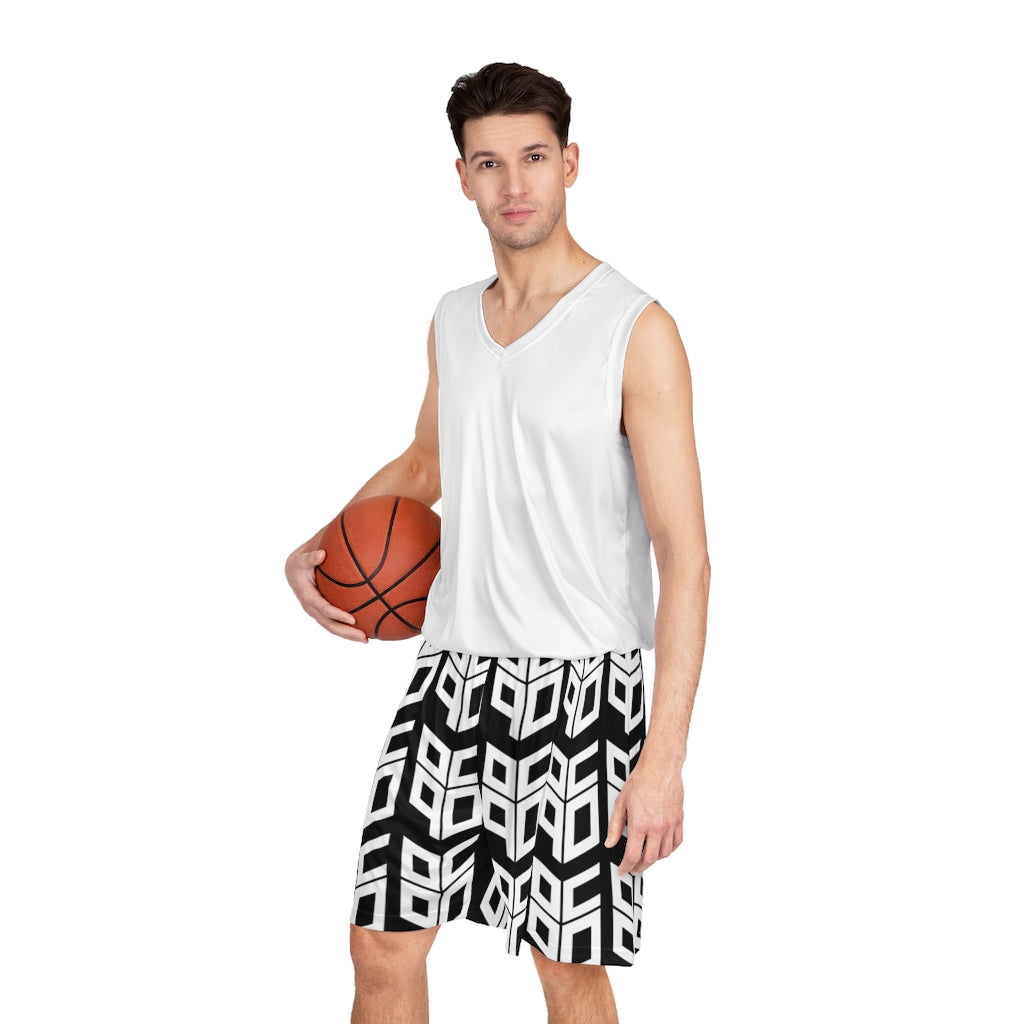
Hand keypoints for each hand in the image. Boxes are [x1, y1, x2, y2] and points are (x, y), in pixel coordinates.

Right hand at [285, 547, 367, 641]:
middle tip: (364, 637)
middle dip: (347, 632)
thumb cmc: (301, 563)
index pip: (324, 609)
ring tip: (367, 639)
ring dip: (349, 635)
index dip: (337, 615)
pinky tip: (365, 629)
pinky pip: (335, 623)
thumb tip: (322, 554)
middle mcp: (312, 609)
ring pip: (333, 628)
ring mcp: (317, 613)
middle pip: (330, 625)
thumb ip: (311, 557)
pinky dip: (348, 628)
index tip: (353, 619)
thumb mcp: (302, 559)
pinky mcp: (322, 613)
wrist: (293, 571)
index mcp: (307, 597)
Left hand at [604, 758, 683, 874]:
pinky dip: (669, 849)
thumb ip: (615, 826)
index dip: (626, 866)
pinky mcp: (679, 819)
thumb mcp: (621, 803)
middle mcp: (657, 827)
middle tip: (633, 868)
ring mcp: (670, 824)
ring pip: (664, 853)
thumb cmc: (640, 780)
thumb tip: (609, 843)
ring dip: (654, 859)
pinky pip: (676, 842)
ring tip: (645, 858)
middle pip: (649, 859)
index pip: (632, 855)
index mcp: (640, 824)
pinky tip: (661, 848)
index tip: (623, 870)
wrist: (660, 766)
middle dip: (640, 867)